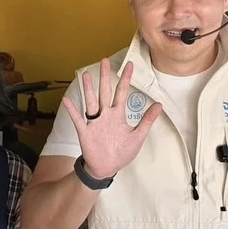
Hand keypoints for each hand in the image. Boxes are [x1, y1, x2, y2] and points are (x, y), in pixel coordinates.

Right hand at [64, 60, 161, 179]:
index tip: (130, 65)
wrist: (107, 168)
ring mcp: (95, 123)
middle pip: (105, 92)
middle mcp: (105, 115)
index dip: (125, 79)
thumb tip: (159, 105)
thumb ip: (147, 120)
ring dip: (89, 89)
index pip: (122, 92)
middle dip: (105, 77)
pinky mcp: (85, 132)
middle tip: (104, 60)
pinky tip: (67, 100)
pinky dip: (72, 110)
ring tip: (87, 75)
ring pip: (91, 102)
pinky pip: (78, 119)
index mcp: (118, 115)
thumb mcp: (138, 136)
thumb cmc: (122, 152)